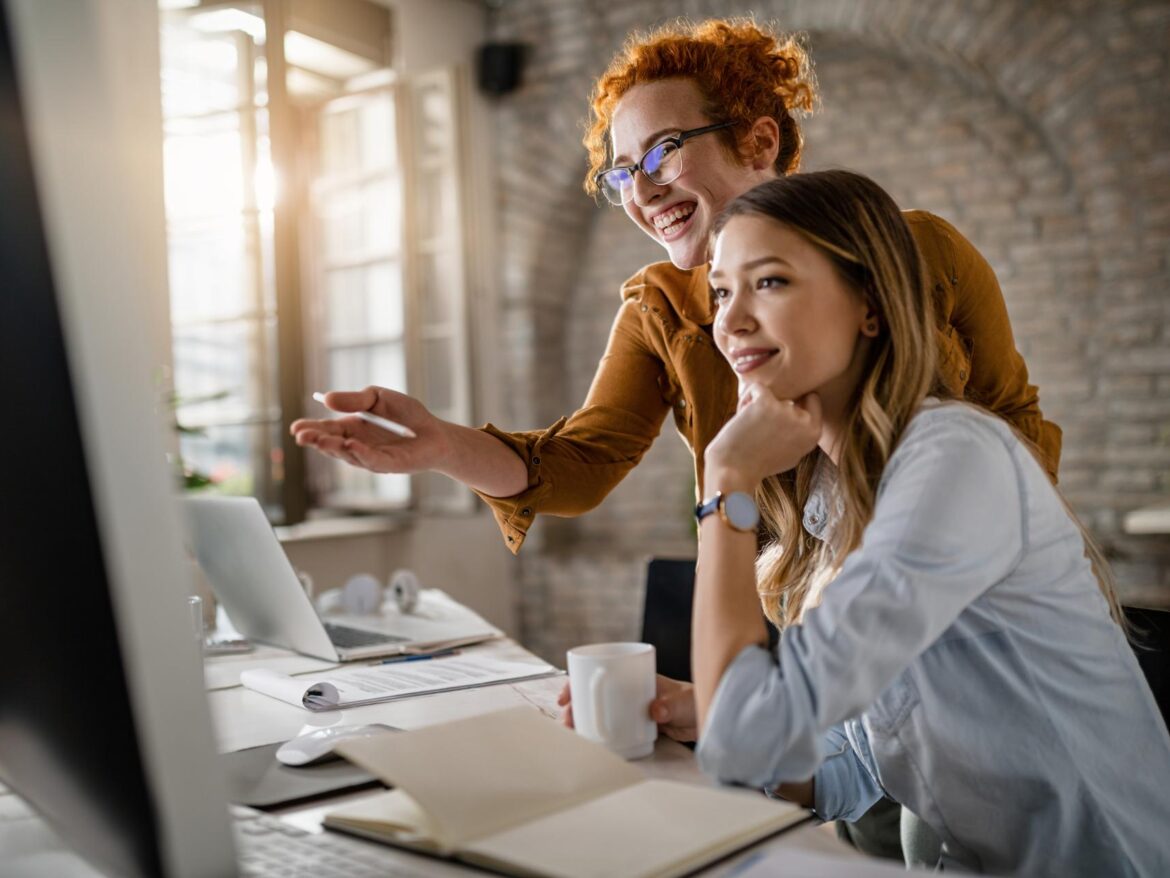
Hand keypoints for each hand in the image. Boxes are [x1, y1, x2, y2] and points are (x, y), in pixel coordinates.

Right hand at [290, 386, 451, 474]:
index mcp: (352, 428)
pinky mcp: (389, 465)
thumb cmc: (407, 415)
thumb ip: (355, 399)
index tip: (295, 427)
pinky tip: (350, 445)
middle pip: (332, 444)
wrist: (435, 432)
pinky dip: (361, 453)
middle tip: (301, 436)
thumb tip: (327, 399)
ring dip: (334, 447)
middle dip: (316, 440)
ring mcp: (371, 457)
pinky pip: (372, 460)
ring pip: (348, 455)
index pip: (326, 429)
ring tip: (320, 439)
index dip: (310, 429)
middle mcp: (357, 446)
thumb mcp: (378, 398)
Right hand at [557, 675, 698, 742]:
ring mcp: (631, 708)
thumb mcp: (684, 702)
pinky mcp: (636, 724)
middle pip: (595, 694)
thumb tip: (655, 710)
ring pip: (601, 711)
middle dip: (576, 705)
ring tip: (575, 732)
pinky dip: (600, 732)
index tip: (567, 696)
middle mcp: (629, 690)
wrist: (708, 716)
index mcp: (635, 676)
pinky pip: (613, 727)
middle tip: (567, 720)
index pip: (600, 673)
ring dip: (585, 720)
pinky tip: (593, 741)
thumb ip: (671, 706)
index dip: (579, 682)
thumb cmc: (695, 701)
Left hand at [703, 388, 822, 489]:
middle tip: (759, 427)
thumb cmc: (758, 464)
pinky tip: (740, 415)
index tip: (777, 414)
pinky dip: (746, 398)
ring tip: (748, 425)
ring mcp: (786, 410)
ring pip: (771, 391)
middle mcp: (804, 421)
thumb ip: (800, 432)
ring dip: (756, 404)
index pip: (812, 400)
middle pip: (788, 397)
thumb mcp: (792, 453)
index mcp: (814, 434)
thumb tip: (801, 407)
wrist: (734, 471)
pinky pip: (756, 387)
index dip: (794, 402)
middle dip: (773, 406)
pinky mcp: (766, 403)